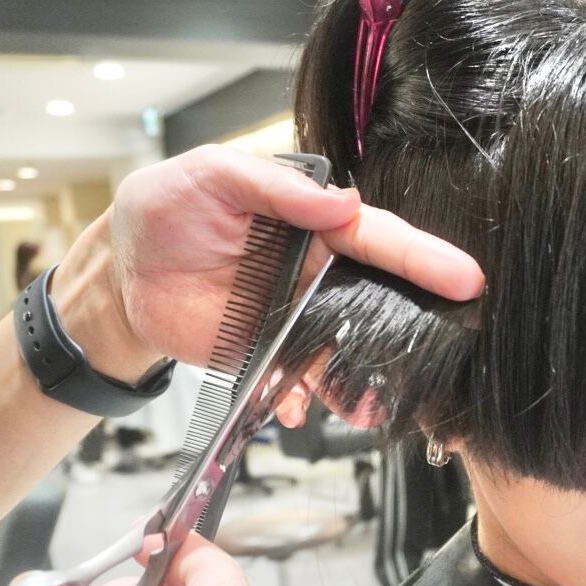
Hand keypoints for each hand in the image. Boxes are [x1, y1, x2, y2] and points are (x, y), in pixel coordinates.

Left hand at [49, 144, 483, 378]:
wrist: (119, 275)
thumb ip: (274, 185)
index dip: (422, 257)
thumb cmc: (164, 210)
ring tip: (375, 405)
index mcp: (312, 222)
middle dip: (416, 327)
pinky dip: (301, 400)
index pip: (376, 237)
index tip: (465, 278)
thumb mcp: (211, 175)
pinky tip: (296, 409)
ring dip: (364, 380)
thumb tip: (339, 201)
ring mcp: (296, 318)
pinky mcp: (270, 356)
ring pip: (346, 351)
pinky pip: (298, 383)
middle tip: (448, 349)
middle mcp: (316, 272)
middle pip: (379, 299)